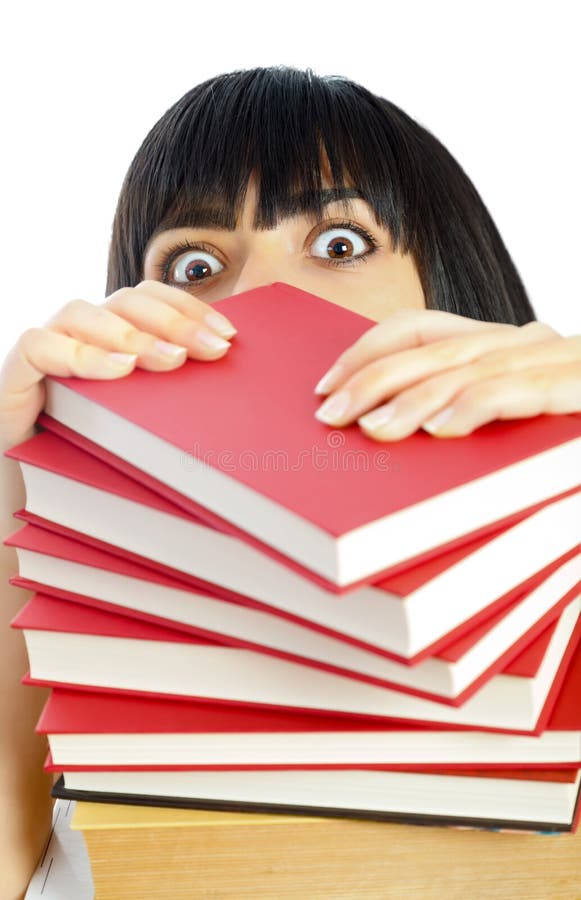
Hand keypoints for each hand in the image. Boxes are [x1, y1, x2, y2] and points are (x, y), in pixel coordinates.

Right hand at [0, 280, 235, 449]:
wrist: (36, 490)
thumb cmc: (91, 456)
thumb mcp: (142, 421)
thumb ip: (171, 395)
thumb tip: (226, 384)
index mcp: (112, 335)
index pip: (151, 299)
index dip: (189, 309)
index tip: (228, 335)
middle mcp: (79, 332)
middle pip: (126, 301)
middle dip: (175, 322)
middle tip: (213, 348)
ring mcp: (46, 347)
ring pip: (83, 313)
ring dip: (132, 334)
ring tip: (171, 360)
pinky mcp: (15, 370)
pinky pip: (41, 345)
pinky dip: (82, 354)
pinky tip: (119, 370)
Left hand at [313, 308, 580, 439]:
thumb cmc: (568, 445)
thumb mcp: (515, 426)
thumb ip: (473, 417)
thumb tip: (405, 439)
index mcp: (508, 347)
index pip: (423, 330)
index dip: (369, 351)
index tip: (327, 385)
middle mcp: (532, 343)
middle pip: (436, 346)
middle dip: (374, 379)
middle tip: (328, 415)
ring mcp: (564, 360)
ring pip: (474, 367)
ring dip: (417, 398)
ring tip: (371, 429)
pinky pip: (527, 389)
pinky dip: (483, 404)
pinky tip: (443, 428)